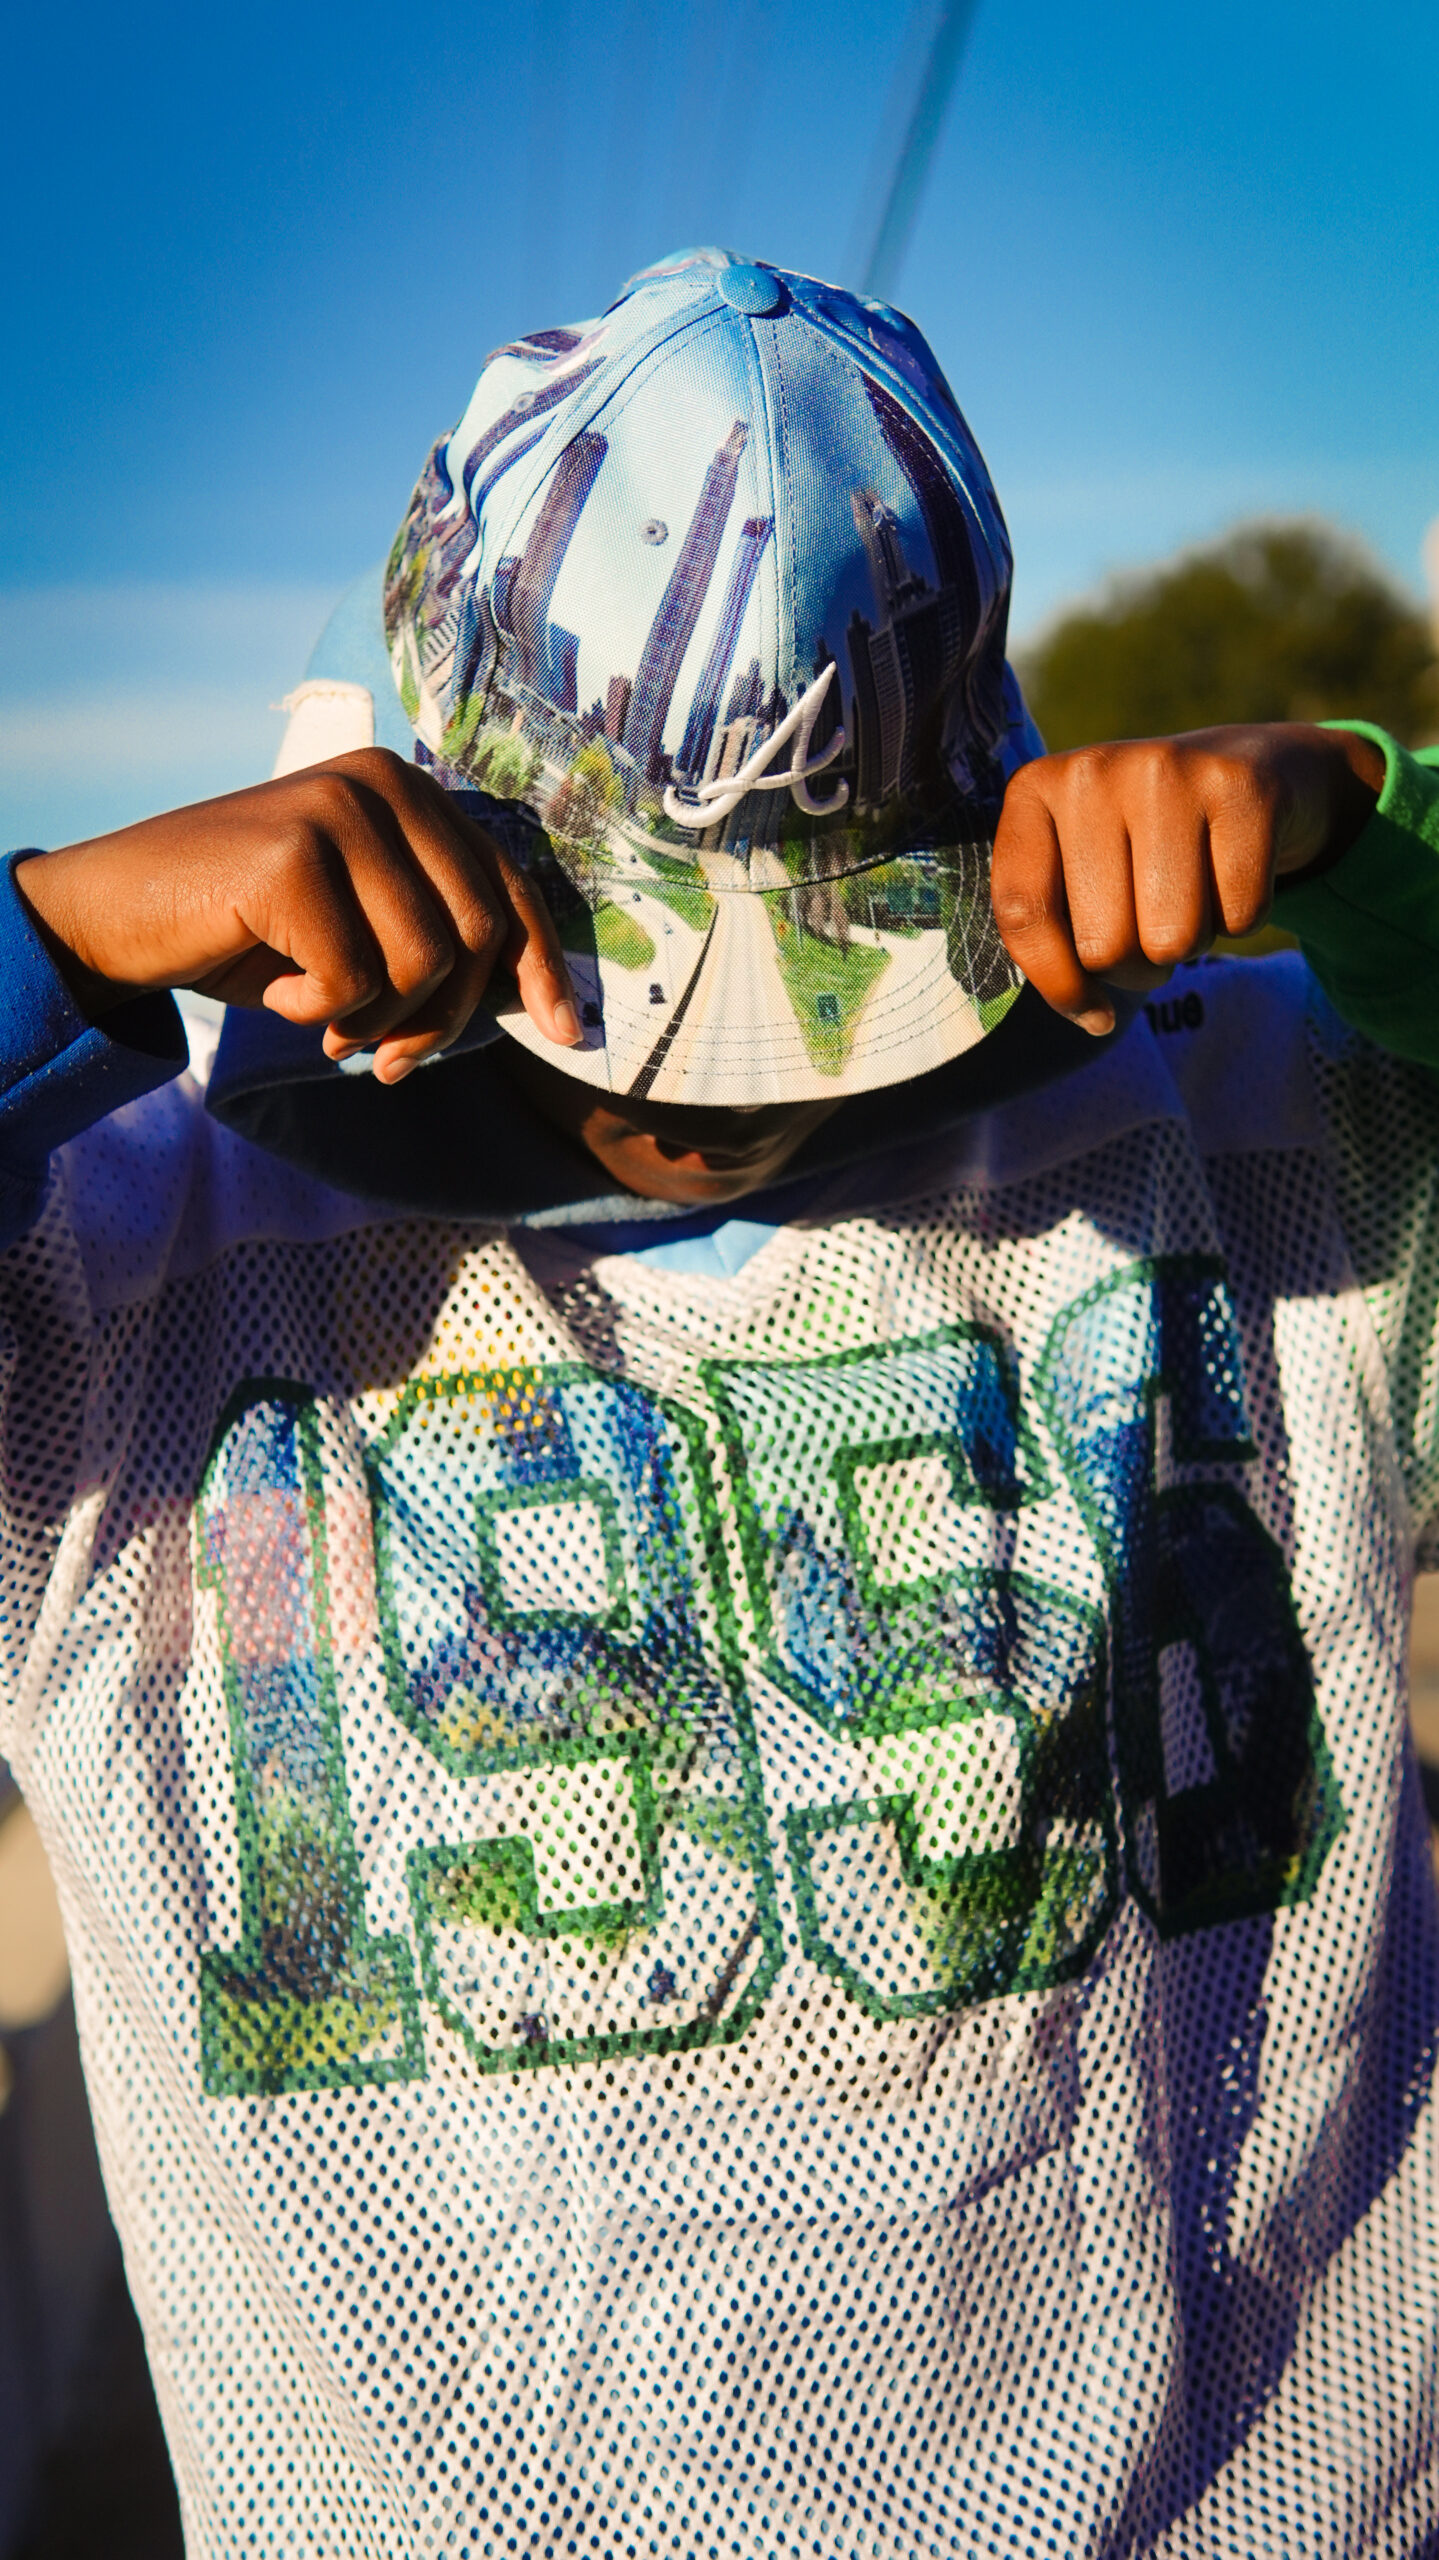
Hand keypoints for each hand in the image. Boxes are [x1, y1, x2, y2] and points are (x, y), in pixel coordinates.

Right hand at [14, 750, 579, 1084]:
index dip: (542, 966)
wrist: (118, 914)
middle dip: (440, 1017)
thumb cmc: (247, 930)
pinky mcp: (293, 855)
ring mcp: (337, 811)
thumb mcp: (360, 923)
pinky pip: (353, 976)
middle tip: (386, 1059)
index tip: (568, 1032)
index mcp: (409, 793)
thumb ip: (437, 932)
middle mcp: (383, 784)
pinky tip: (271, 989)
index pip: (508, 886)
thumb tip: (548, 1001)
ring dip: (372, 1018)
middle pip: (475, 933)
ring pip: (423, 961)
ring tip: (317, 1014)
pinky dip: (313, 1008)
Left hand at [990, 722, 1385, 1034]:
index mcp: (1034, 791)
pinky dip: (1240, 919)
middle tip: (1152, 925)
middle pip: (1104, 946)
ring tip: (1191, 895)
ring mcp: (1169, 771)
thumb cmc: (1144, 840)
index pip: (1023, 914)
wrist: (1248, 763)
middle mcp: (1092, 772)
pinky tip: (1231, 871)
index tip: (1091, 1011)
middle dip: (1136, 965)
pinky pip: (1239, 917)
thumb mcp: (1079, 867)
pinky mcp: (1241, 789)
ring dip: (1190, 944)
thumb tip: (1093, 1018)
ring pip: (1173, 941)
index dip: (1058, 984)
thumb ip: (1054, 932)